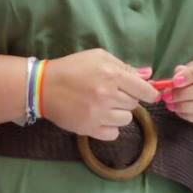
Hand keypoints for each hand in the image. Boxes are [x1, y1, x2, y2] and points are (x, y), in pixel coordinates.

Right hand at [39, 49, 158, 140]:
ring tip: (105, 106)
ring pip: (126, 120)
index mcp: (112, 75)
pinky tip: (101, 118)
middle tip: (113, 94)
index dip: (150, 93)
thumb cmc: (72, 68)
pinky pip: (113, 134)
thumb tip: (148, 75)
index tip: (149, 95)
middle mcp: (107, 95)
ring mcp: (98, 114)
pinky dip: (110, 128)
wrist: (43, 86)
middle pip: (134, 104)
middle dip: (127, 99)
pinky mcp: (88, 128)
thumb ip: (124, 66)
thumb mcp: (98, 58)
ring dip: (119, 113)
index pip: (144, 89)